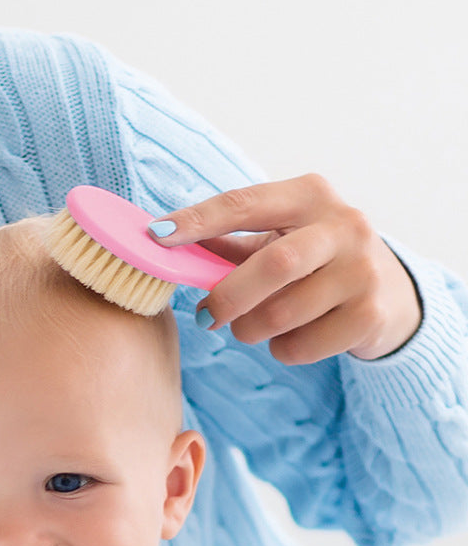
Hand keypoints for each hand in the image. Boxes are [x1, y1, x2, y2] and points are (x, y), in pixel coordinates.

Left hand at [150, 174, 421, 363]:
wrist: (390, 294)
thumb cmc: (315, 260)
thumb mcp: (277, 239)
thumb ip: (226, 243)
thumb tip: (164, 244)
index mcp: (309, 195)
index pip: (243, 204)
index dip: (196, 221)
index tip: (156, 236)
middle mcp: (344, 226)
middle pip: (273, 265)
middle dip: (228, 296)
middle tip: (205, 316)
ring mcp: (362, 271)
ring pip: (283, 313)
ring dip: (250, 329)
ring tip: (250, 327)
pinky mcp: (370, 315)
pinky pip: (300, 345)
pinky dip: (280, 350)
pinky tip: (288, 338)